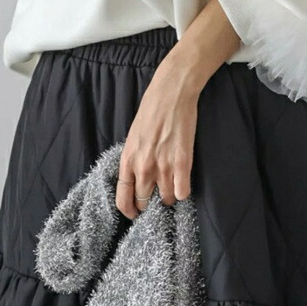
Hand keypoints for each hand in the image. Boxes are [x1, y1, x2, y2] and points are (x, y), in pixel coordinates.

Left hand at [114, 0, 241, 219]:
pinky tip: (184, 179)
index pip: (123, 199)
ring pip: (166, 200)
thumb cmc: (152, 110)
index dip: (130, 211)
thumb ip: (134, 159)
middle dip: (151, 202)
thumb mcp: (134, 136)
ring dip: (170, 195)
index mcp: (127, 160)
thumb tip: (136, 178)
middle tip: (158, 194)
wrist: (171, 91)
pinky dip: (184, 190)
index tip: (136, 213)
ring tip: (173, 182)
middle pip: (145, 203)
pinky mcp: (182, 163)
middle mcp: (143, 167)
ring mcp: (163, 166)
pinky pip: (183, 192)